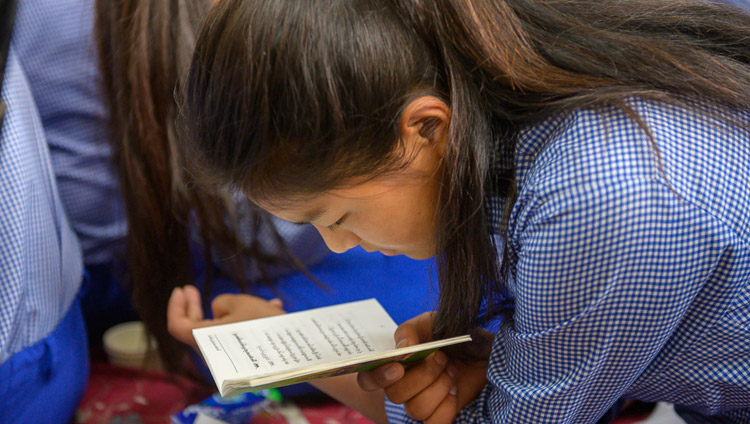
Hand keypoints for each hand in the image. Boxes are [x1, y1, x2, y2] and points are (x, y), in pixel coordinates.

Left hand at [167, 285, 284, 348]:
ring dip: (231, 311)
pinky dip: (246, 322)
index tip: (181, 289)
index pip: (177, 325)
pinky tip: (271, 308)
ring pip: (220, 330)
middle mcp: (212, 352)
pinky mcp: (241, 357)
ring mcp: (226, 357)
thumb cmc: (261, 322)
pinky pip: (236, 336)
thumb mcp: (238, 302)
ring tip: (257, 298)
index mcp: (204, 339)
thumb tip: (218, 311)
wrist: (292, 348)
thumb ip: (221, 303)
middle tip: (190, 289)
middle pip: (194, 328)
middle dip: (193, 306)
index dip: (175, 307)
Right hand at [357, 313, 490, 423]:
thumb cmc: (452, 332)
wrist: (483, 348)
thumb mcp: (431, 321)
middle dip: (422, 375)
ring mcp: (421, 402)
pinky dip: (446, 408)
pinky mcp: (440, 415)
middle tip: (442, 358)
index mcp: (395, 363)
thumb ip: (411, 330)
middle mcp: (404, 385)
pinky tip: (455, 391)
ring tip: (451, 371)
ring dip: (438, 387)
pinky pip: (434, 423)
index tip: (398, 367)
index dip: (377, 377)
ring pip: (416, 409)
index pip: (368, 379)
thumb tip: (402, 350)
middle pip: (395, 394)